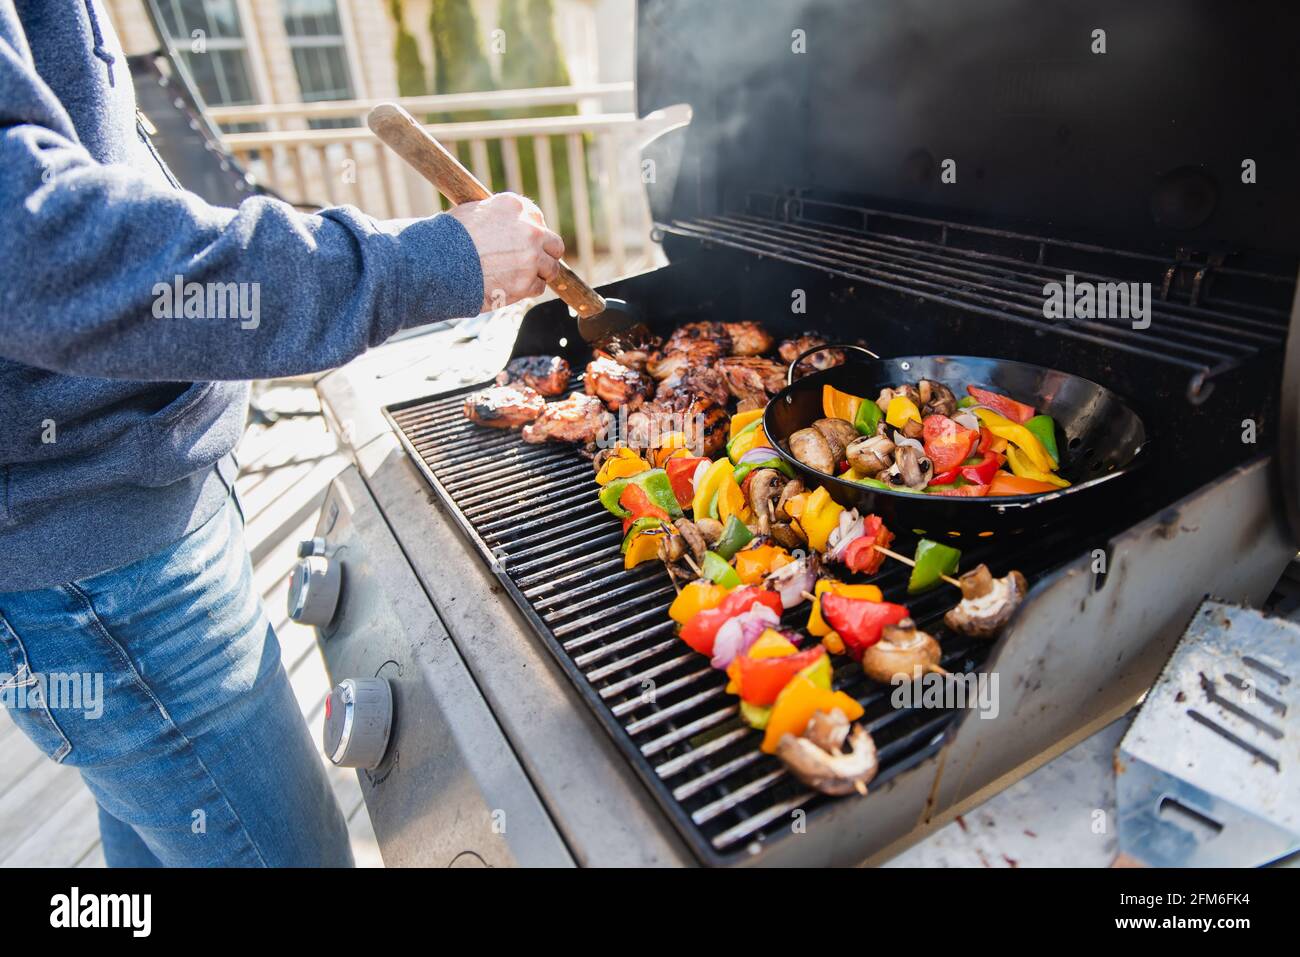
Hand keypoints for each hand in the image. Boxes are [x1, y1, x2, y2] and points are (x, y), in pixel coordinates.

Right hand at [445, 193, 563, 311]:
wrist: (437, 263)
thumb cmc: (448, 238)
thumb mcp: (472, 212)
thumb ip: (496, 217)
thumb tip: (504, 226)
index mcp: (515, 206)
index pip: (536, 218)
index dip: (531, 233)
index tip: (525, 242)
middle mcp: (529, 229)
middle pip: (554, 244)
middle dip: (544, 254)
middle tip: (530, 263)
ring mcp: (531, 257)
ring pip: (550, 269)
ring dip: (537, 274)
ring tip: (516, 277)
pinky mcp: (527, 282)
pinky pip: (538, 287)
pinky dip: (525, 290)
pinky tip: (508, 287)